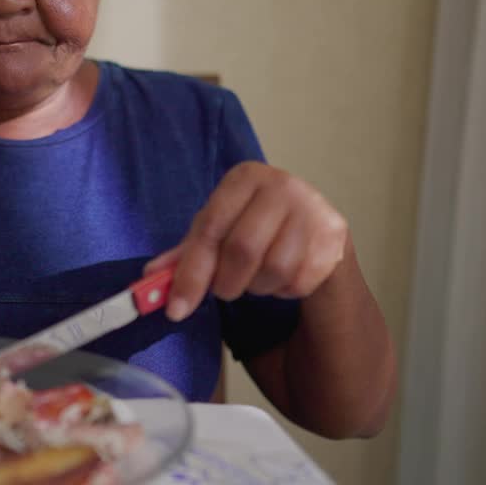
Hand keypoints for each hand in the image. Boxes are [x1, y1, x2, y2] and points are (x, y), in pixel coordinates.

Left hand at [145, 162, 348, 320]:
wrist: (313, 228)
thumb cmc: (254, 227)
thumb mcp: (217, 232)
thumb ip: (186, 254)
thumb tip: (149, 278)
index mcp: (245, 177)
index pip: (209, 227)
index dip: (190, 273)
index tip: (175, 309)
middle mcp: (282, 184)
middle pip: (242, 249)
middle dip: (227, 283)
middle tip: (225, 290)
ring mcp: (314, 209)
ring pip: (273, 270)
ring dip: (258, 287)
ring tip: (257, 276)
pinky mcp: (336, 236)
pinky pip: (299, 281)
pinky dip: (284, 290)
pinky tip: (283, 276)